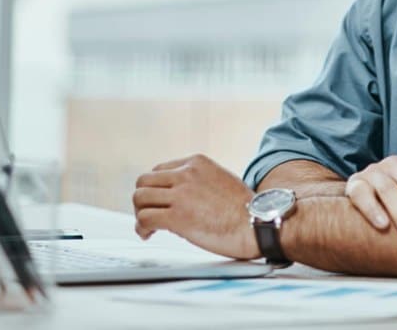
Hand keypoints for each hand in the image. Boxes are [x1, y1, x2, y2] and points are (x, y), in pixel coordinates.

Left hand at [132, 154, 259, 259]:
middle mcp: (186, 174)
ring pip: (140, 198)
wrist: (256, 224)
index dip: (155, 188)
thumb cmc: (244, 209)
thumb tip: (181, 194)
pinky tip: (148, 234)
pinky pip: (144, 218)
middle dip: (144, 199)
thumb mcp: (221, 179)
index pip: (159, 170)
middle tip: (149, 214)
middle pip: (144, 181)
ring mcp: (180, 195)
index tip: (158, 202)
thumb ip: (198, 181)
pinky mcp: (177, 217)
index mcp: (196, 163)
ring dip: (140, 213)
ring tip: (148, 226)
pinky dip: (142, 227)